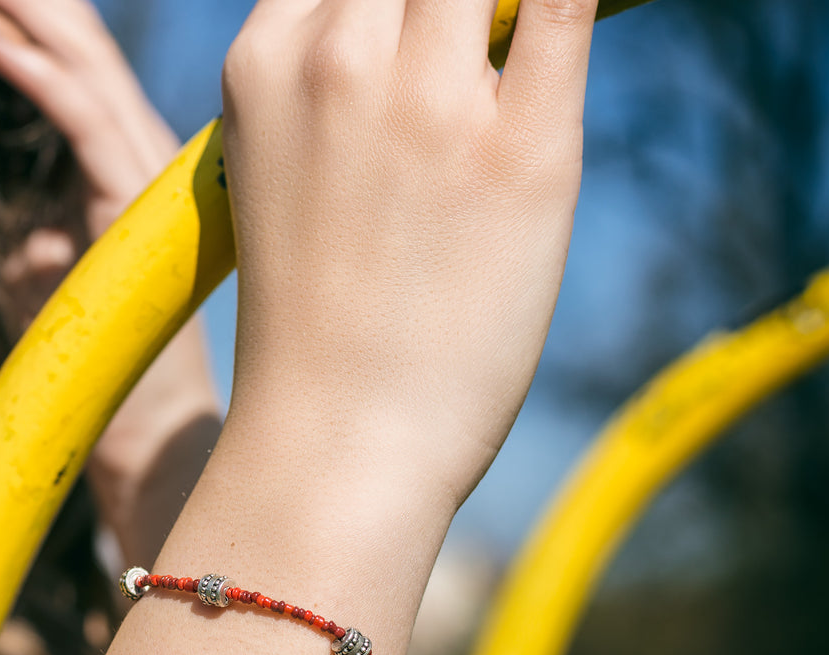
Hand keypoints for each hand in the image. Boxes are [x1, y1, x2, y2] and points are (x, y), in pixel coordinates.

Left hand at [0, 0, 221, 559]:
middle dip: (32, 0)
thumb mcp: (66, 296)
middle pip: (88, 57)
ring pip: (89, 74)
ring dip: (30, 17)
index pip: (84, 77)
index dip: (40, 22)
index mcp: (132, 176)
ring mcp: (151, 187)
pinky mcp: (137, 217)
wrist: (153, 446)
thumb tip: (24, 241)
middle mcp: (149, 167)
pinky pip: (85, 129)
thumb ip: (45, 254)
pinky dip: (40, 81)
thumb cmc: (109, 375)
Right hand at [219, 0, 599, 509]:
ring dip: (498, 8)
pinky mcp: (527, 149)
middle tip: (467, 54)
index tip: (416, 27)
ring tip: (502, 88)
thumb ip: (326, 83)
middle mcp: (338, 62)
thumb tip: (424, 28)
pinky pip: (566, 7)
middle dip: (443, 4)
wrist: (338, 439)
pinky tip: (560, 26)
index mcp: (262, 65)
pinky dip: (564, 5)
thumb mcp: (278, 172)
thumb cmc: (312, 319)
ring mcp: (431, 102)